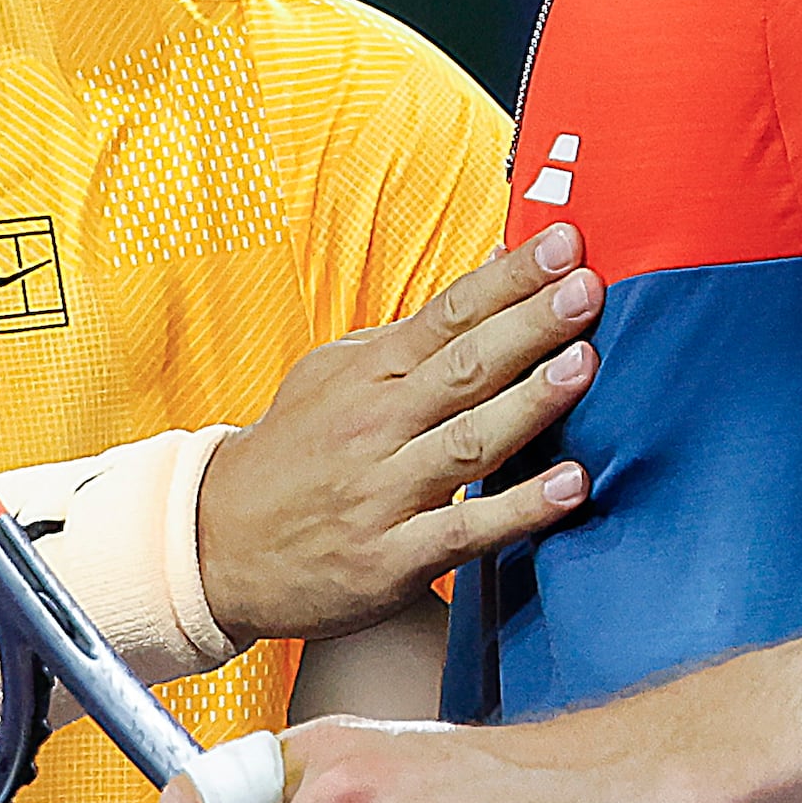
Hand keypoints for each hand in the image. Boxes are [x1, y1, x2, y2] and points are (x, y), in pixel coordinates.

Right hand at [194, 230, 597, 642]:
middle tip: (587, 289)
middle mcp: (376, 426)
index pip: (448, 313)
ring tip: (583, 366)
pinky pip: (464, 528)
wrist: (214, 546)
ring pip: (468, 441)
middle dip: (529, 325)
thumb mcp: (335, 376)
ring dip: (530, 403)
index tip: (565, 244)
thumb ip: (415, 333)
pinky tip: (569, 487)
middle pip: (463, 367)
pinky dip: (518, 508)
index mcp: (368, 375)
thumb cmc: (292, 455)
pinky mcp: (391, 558)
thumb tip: (494, 271)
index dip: (509, 278)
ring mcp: (383, 492)